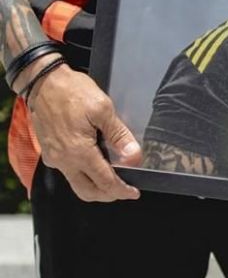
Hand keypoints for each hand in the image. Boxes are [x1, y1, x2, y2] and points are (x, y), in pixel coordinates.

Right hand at [27, 63, 142, 201]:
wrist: (43, 82)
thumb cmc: (72, 91)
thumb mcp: (102, 108)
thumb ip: (119, 135)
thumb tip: (133, 157)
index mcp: (79, 152)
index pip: (105, 182)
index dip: (122, 190)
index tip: (134, 192)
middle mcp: (64, 161)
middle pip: (88, 192)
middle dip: (108, 195)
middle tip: (124, 189)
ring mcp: (54, 158)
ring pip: (76, 185)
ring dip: (94, 187)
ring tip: (111, 179)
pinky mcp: (49, 153)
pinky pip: (68, 172)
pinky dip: (83, 175)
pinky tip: (94, 163)